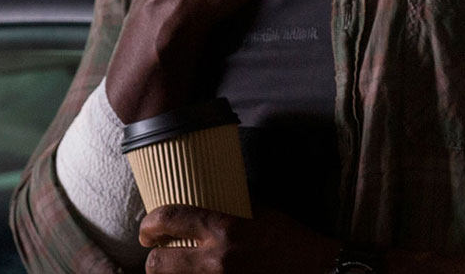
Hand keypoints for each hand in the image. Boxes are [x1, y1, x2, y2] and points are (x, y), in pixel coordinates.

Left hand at [140, 206, 338, 273]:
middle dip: (154, 258)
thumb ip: (232, 207)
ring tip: (177, 268)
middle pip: (157, 263)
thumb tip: (209, 198)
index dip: (150, 223)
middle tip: (160, 253)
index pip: (169, 219)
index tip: (149, 228)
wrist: (316, 269)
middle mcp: (216, 259)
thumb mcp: (263, 213)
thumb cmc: (291, 240)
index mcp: (225, 228)